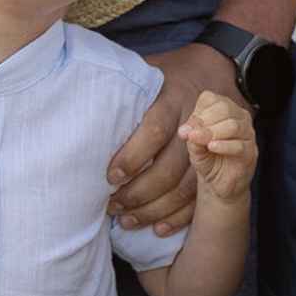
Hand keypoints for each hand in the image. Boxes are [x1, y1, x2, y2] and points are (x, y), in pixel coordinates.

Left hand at [104, 41, 236, 232]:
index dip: (131, 157)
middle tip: (113, 206)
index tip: (111, 177)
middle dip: (139, 193)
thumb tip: (78, 100)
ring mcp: (207, 144)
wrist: (217, 67)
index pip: (152, 131)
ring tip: (128, 220)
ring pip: (186, 187)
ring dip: (156, 210)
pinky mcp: (216, 161)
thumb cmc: (170, 72)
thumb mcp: (146, 68)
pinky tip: (159, 228)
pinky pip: (201, 196)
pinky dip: (181, 216)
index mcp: (171, 97)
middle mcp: (192, 122)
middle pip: (169, 168)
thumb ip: (122, 86)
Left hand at [177, 88, 256, 209]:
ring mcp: (248, 134)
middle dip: (205, 122)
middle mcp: (239, 118)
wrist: (219, 183)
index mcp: (224, 110)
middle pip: (225, 108)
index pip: (211, 99)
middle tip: (192, 135)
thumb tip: (186, 131)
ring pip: (233, 125)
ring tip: (199, 141)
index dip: (198, 112)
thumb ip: (192, 136)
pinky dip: (224, 145)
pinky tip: (212, 148)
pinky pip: (240, 145)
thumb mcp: (194, 146)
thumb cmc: (208, 158)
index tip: (188, 129)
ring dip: (213, 133)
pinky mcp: (251, 153)